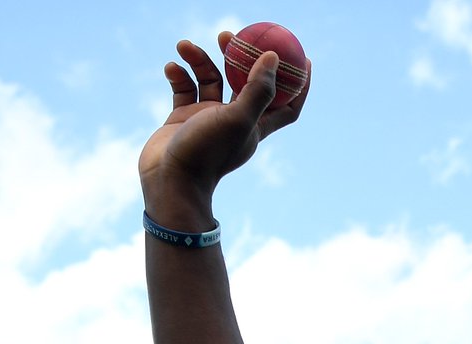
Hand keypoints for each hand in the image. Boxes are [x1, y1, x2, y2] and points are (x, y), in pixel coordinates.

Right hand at [138, 33, 307, 225]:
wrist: (169, 180)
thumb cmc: (206, 152)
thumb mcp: (238, 119)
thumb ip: (258, 89)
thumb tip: (274, 56)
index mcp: (255, 126)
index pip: (287, 105)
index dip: (298, 84)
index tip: (302, 58)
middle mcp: (234, 120)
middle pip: (243, 81)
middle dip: (237, 56)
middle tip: (227, 34)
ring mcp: (208, 118)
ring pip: (209, 80)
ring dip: (198, 59)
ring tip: (185, 45)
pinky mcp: (184, 118)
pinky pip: (184, 88)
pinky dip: (179, 74)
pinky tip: (172, 66)